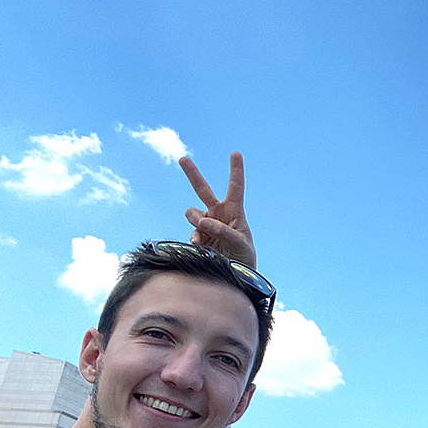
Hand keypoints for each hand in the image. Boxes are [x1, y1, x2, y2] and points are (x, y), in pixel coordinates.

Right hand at [180, 152, 255, 268]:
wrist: (235, 274)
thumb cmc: (244, 256)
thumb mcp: (240, 243)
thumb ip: (222, 231)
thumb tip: (203, 222)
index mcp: (234, 210)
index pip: (235, 187)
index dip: (235, 170)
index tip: (236, 153)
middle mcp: (218, 213)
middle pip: (202, 189)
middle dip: (192, 174)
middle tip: (182, 159)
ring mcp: (205, 224)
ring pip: (192, 213)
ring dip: (196, 221)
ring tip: (205, 234)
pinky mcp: (198, 236)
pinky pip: (191, 231)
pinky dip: (194, 237)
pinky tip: (201, 245)